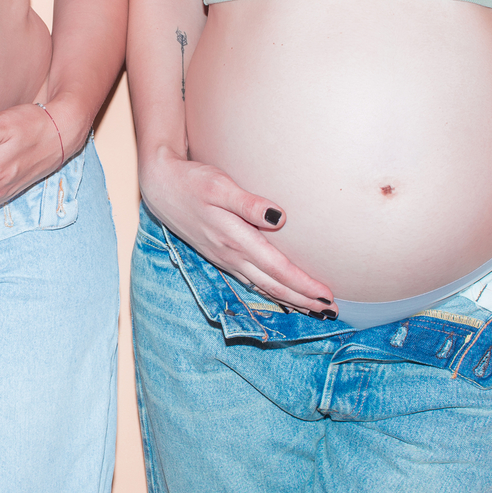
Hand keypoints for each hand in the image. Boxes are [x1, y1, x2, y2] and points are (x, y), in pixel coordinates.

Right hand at [140, 149, 334, 314]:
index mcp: (235, 239)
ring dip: (289, 301)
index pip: (278, 269)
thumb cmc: (192, 181)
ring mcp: (225, 258)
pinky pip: (250, 282)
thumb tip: (279, 218)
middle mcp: (231, 255)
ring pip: (262, 287)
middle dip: (304, 300)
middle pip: (274, 285)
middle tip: (331, 311)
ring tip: (314, 310)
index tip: (327, 296)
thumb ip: (249, 204)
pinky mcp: (220, 256)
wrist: (160, 186)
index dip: (303, 285)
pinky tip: (280, 296)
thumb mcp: (220, 186)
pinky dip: (269, 293)